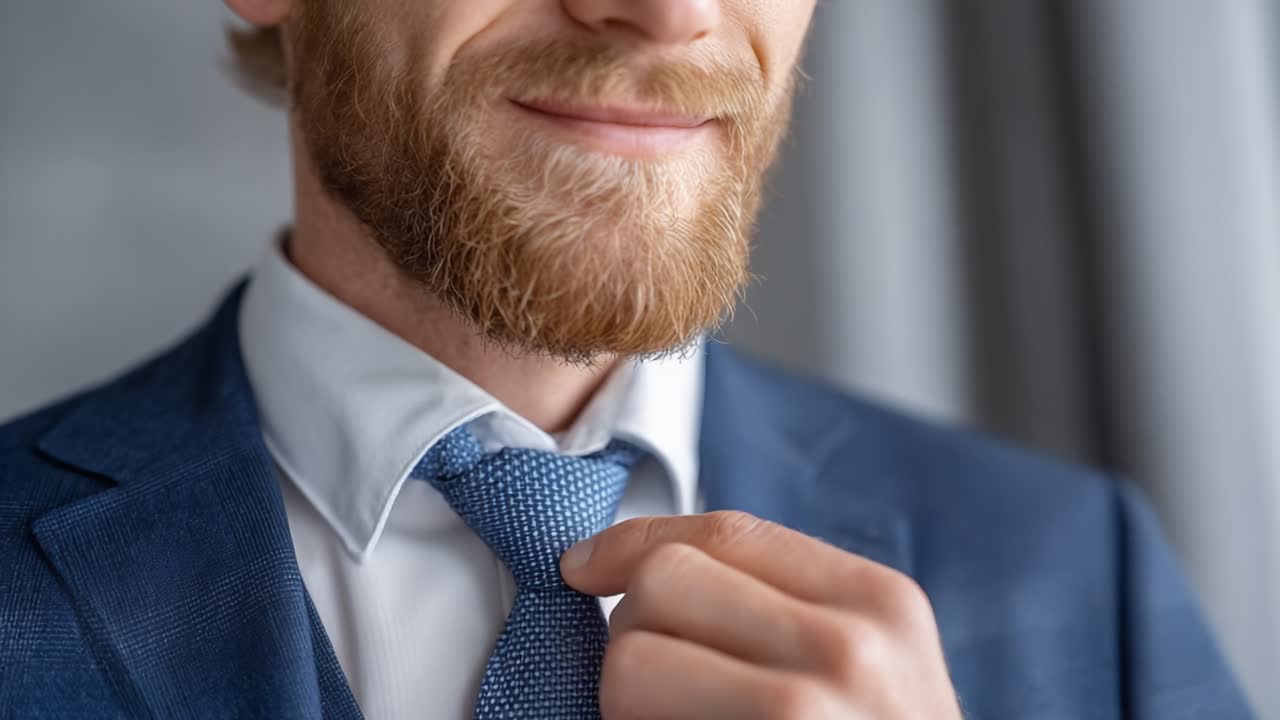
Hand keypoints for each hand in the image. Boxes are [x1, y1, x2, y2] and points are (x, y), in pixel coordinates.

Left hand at [559, 511, 962, 719]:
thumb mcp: (877, 659)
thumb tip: (643, 562)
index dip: (634, 540)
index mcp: (879, 602)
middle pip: (663, 583)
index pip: (724, 532)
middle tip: (656, 682)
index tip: (585, 564)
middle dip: (634, 628)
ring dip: (624, 698)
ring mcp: (803, 716)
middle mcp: (849, 651)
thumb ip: (788, 602)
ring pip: (630, 662)